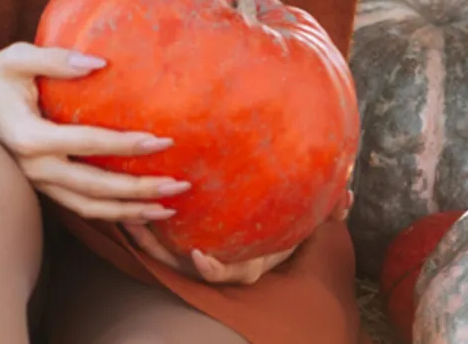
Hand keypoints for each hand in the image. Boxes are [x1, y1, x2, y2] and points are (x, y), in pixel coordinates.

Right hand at [0, 44, 189, 224]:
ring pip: (90, 208)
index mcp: (30, 136)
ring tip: (169, 208)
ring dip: (131, 211)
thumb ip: (57, 59)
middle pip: (95, 189)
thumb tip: (100, 63)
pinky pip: (81, 207)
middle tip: (179, 185)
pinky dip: (113, 214)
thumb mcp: (19, 57)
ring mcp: (38, 182)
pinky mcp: (43, 185)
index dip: (126, 145)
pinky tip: (141, 211)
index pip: (87, 145)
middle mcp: (34, 167)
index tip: (161, 140)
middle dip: (140, 190)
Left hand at [124, 181, 352, 285]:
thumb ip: (326, 206)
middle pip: (182, 266)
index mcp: (247, 263)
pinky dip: (140, 222)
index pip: (230, 275)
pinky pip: (154, 237)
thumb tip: (346, 192)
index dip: (214, 270)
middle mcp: (218, 262)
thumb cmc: (287, 222)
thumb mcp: (307, 217)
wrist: (270, 227)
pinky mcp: (180, 240)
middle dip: (158, 249)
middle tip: (139, 222)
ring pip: (161, 253)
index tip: (201, 257)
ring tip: (121, 208)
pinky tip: (124, 197)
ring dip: (141, 232)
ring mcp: (196, 253)